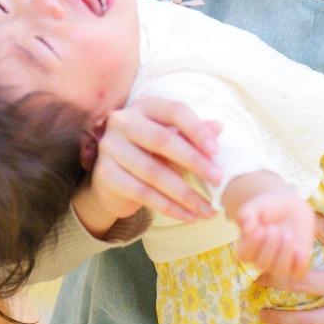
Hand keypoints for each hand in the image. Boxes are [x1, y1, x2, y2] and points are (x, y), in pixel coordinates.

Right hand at [86, 96, 222, 225]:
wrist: (113, 183)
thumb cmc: (148, 155)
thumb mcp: (171, 142)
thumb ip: (192, 135)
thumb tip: (219, 127)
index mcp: (144, 107)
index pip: (174, 111)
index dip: (197, 130)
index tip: (217, 151)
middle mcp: (122, 122)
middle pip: (162, 140)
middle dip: (194, 162)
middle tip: (218, 180)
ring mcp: (110, 147)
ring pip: (154, 172)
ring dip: (185, 194)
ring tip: (208, 209)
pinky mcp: (104, 174)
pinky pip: (142, 193)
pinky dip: (169, 207)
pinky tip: (188, 216)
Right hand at [235, 189, 314, 279]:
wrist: (291, 207)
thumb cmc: (269, 208)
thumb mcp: (255, 206)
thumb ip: (247, 215)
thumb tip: (247, 229)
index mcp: (247, 248)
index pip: (244, 255)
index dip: (252, 245)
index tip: (260, 229)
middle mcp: (262, 260)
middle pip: (262, 264)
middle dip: (269, 246)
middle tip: (275, 228)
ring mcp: (280, 264)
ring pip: (280, 271)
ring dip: (284, 253)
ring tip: (287, 234)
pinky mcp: (297, 264)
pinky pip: (298, 273)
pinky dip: (300, 264)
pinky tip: (299, 249)